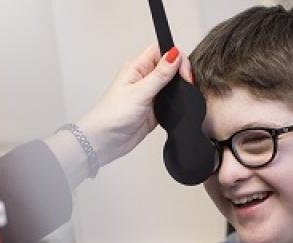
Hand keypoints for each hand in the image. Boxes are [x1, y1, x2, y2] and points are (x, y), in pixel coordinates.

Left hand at [77, 44, 193, 166]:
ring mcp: (150, 95)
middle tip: (187, 84)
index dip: (175, 56)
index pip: (160, 51)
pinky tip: (180, 105)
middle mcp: (144, 79)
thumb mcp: (139, 91)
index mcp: (137, 68)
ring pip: (172, 84)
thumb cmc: (113, 114)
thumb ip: (160, 74)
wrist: (105, 140)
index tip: (183, 71)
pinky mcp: (155, 110)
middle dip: (181, 72)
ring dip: (180, 88)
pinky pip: (171, 102)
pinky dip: (178, 102)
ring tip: (185, 94)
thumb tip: (174, 54)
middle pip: (169, 67)